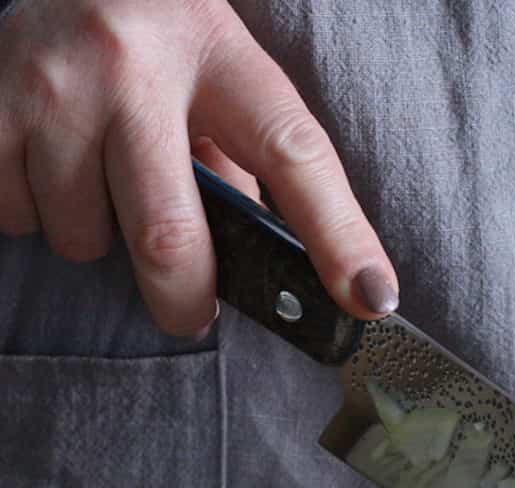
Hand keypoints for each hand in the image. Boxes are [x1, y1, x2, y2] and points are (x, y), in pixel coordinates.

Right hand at [0, 0, 397, 337]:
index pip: (295, 157)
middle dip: (185, 300)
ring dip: (99, 240)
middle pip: (170, 238)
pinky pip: (18, 216)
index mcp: (220, 53)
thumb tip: (273, 271)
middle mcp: (132, 61)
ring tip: (103, 183)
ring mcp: (52, 80)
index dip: (339, 239)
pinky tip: (54, 165)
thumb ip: (247, 166)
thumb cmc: (162, 41)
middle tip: (191, 310)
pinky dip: (39, 216)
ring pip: (84, 237)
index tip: (371, 300)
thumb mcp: (222, 80)